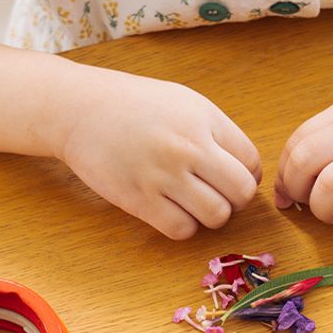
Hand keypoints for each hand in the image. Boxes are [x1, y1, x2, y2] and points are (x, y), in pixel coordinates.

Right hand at [55, 66, 260, 238]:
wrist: (80, 109)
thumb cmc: (136, 105)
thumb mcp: (185, 103)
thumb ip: (218, 133)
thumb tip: (248, 171)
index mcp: (204, 121)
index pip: (252, 163)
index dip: (246, 175)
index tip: (228, 176)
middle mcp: (188, 148)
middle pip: (241, 193)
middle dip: (235, 200)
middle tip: (216, 194)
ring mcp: (163, 175)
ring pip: (216, 216)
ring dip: (210, 216)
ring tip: (192, 202)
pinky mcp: (139, 199)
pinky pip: (182, 230)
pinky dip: (183, 226)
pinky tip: (170, 210)